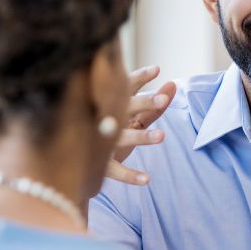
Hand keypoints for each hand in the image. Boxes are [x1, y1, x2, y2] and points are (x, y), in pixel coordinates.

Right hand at [105, 66, 176, 185]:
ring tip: (162, 136)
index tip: (157, 70)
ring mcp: (102, 141)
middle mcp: (107, 119)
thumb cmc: (110, 132)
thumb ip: (153, 105)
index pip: (126, 86)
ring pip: (123, 137)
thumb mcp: (132, 118)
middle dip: (144, 103)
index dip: (141, 77)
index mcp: (114, 104)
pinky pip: (116, 171)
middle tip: (163, 100)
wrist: (76, 163)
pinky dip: (131, 176)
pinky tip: (147, 179)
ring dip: (142, 136)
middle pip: (126, 107)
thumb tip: (174, 84)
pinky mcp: (100, 164)